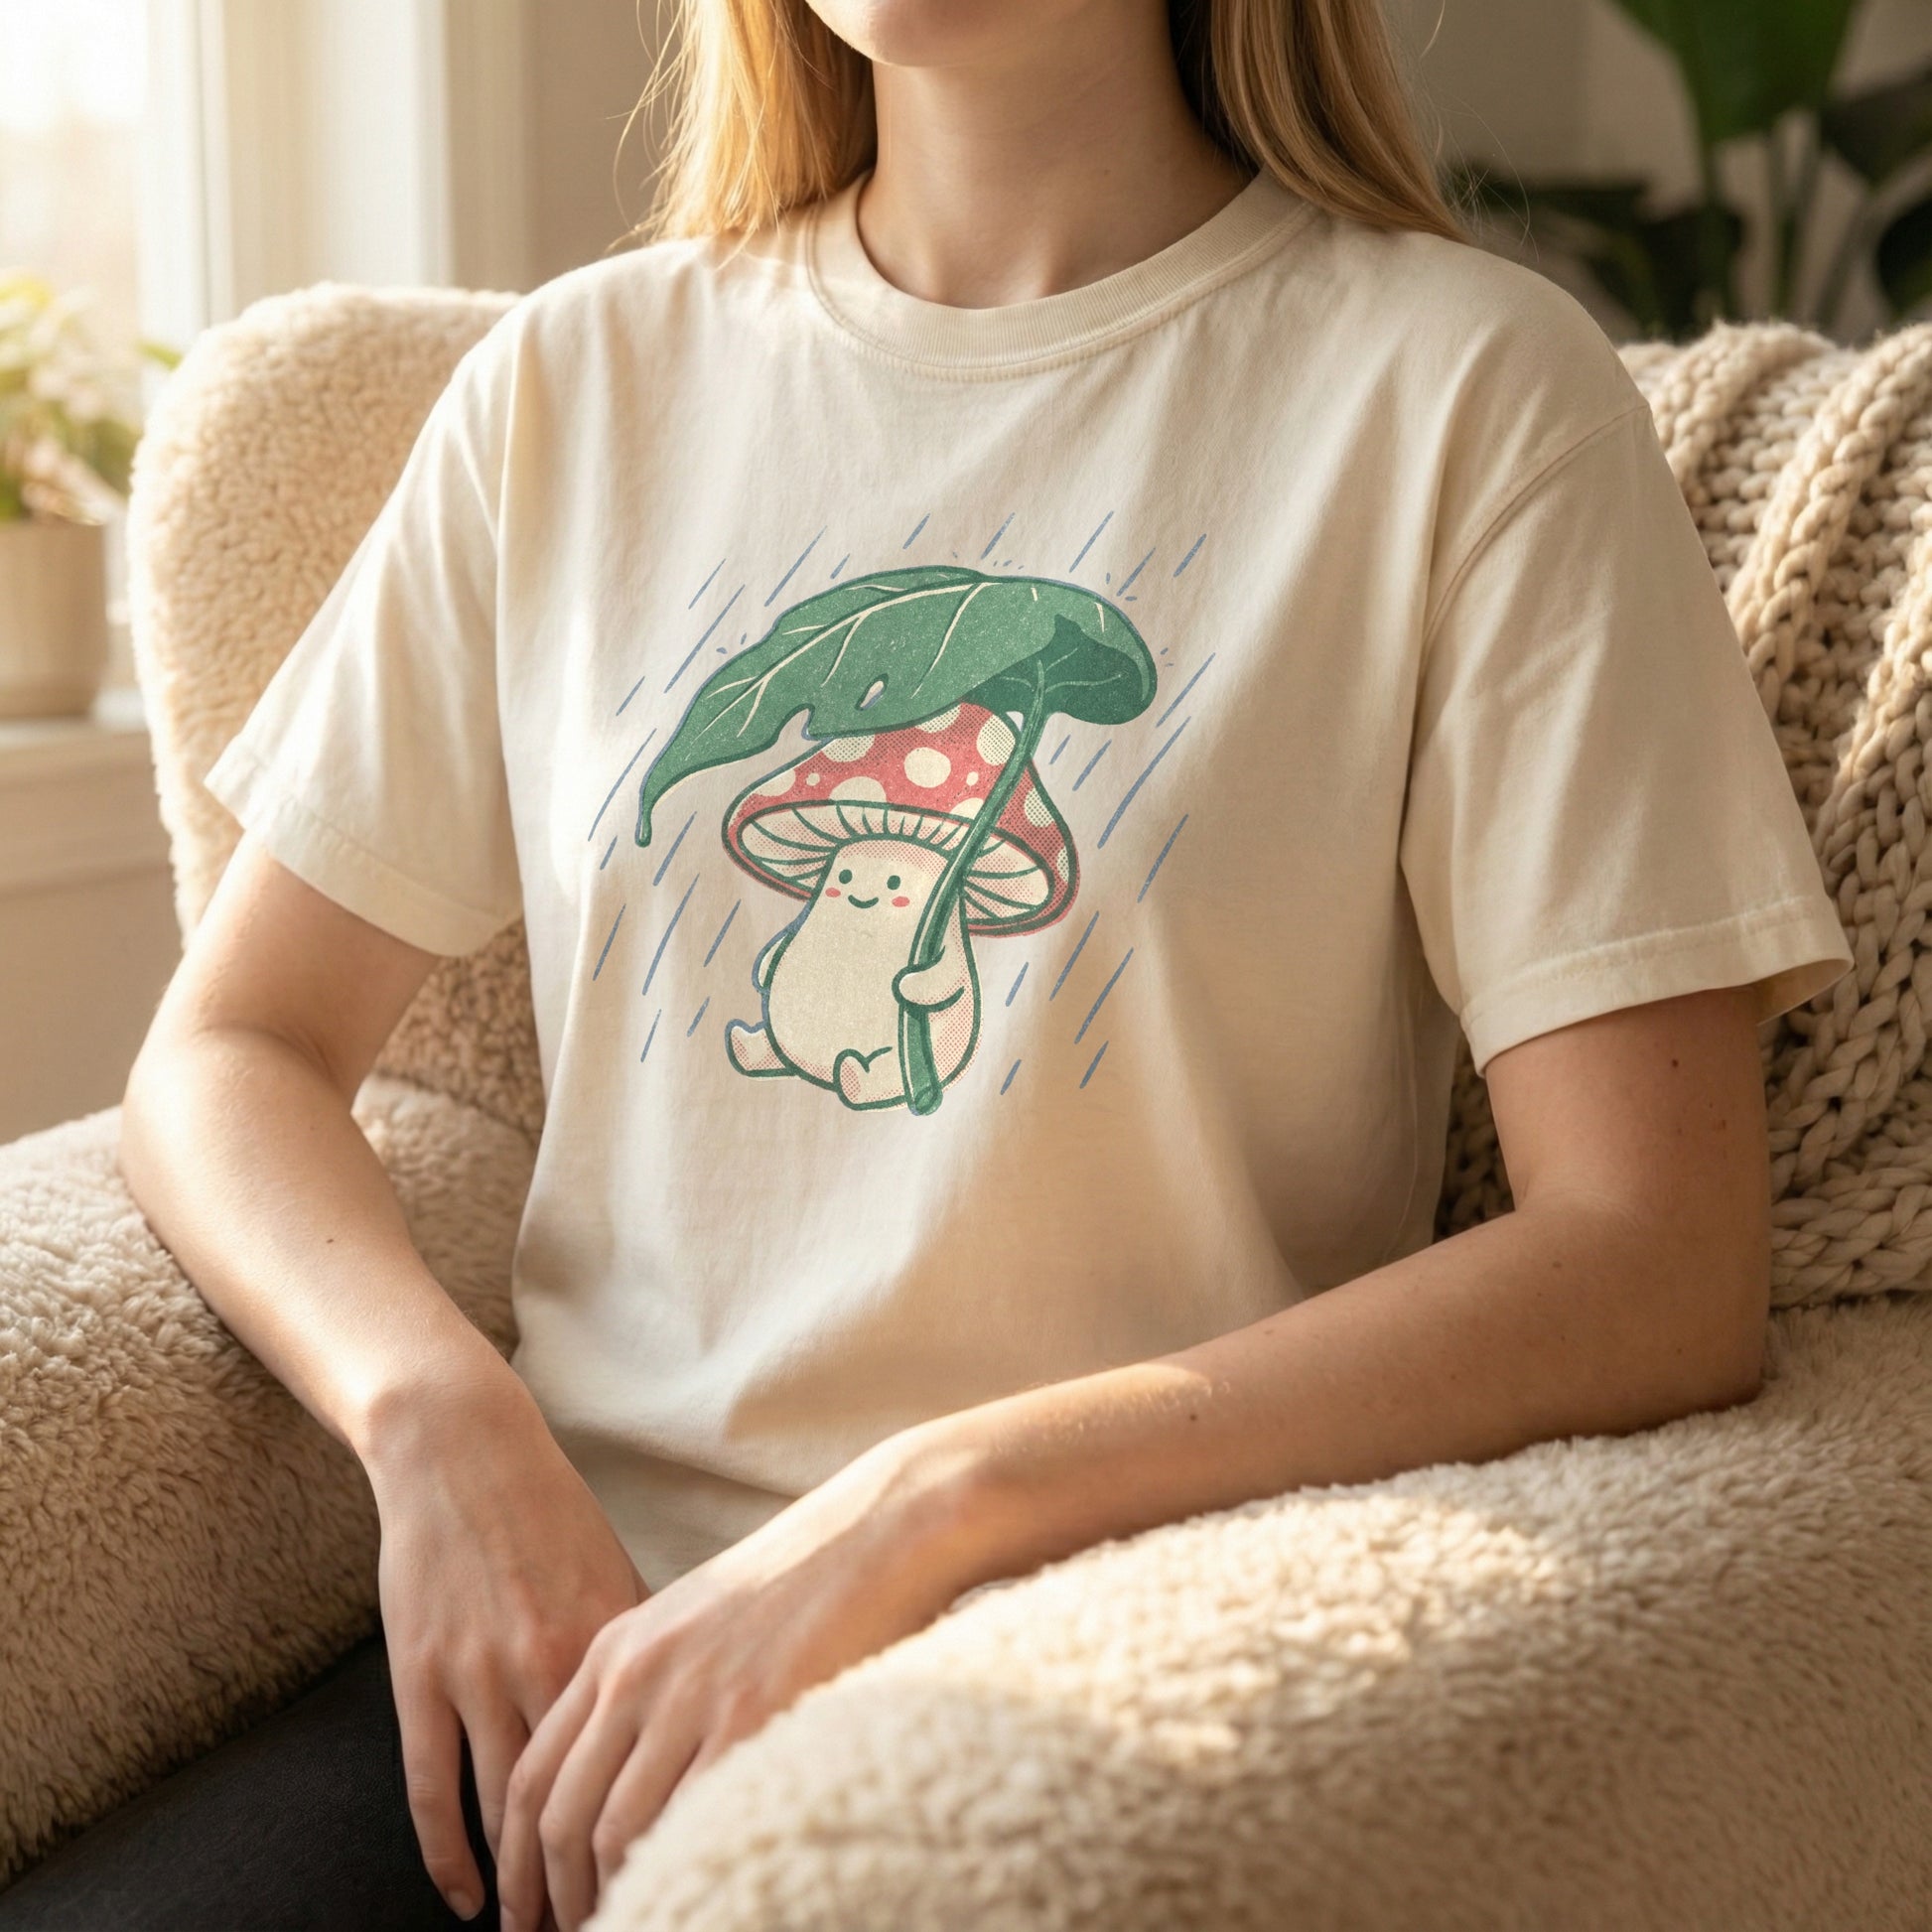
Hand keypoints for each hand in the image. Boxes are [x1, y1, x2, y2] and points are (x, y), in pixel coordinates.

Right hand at [365, 1363, 645, 1922]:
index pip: (641, 1759)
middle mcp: (549, 1660)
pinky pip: (430, 1787)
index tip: (672, 1879)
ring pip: (503, 1808)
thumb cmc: (550, 1514)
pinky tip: (468, 1897)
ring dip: (522, 1883)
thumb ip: (645, 1647)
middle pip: (575, 1799)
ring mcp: (477, 1672)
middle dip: (587, 1877)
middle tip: (604, 1929)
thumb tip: (691, 1714)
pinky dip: (447, 1854)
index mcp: (611, 1638)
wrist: (464, 1453)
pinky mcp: (419, 1676)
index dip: (655, 1829)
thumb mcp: (614, 1571)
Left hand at [495, 1430, 985, 1931]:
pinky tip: (684, 1898)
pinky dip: (675, 1875)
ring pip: (615, 1833)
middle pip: (562, 1816)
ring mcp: (694, 1697)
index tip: (523, 1908)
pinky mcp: (753, 1717)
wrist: (877, 1527)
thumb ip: (649, 1686)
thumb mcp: (695, 1619)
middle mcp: (639, 1674)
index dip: (518, 1858)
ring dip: (608, 1899)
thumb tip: (625, 1779)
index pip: (535, 1774)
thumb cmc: (800, 1577)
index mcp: (616, 1648)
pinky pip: (690, 1824)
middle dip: (551, 1896)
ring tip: (624, 1926)